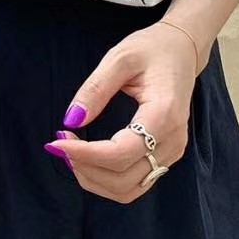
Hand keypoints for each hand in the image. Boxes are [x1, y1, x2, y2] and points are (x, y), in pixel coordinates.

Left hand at [44, 21, 198, 203]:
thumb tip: (72, 119)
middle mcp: (172, 141)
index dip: (86, 154)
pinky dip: (106, 179)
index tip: (56, 142)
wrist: (182, 51)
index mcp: (164, 114)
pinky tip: (87, 159)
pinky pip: (134, 184)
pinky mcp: (165, 157)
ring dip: (93, 179)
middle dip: (85, 167)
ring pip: (128, 189)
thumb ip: (96, 88)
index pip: (121, 153)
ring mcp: (172, 152)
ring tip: (70, 152)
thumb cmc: (152, 49)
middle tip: (59, 144)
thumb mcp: (120, 57)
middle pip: (123, 178)